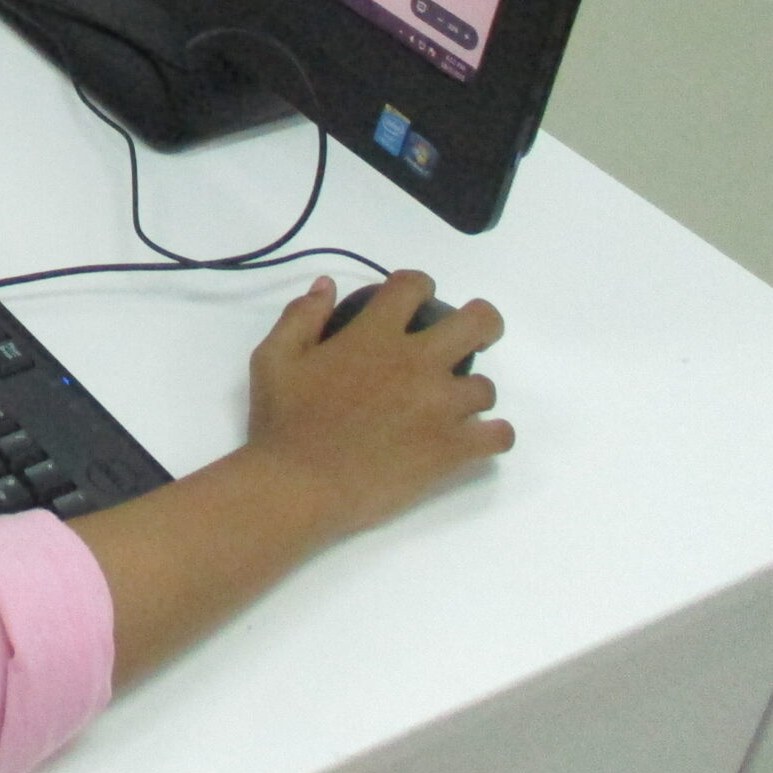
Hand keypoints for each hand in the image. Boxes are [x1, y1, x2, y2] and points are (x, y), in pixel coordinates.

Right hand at [240, 270, 510, 543]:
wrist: (300, 485)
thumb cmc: (283, 422)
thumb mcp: (273, 358)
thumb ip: (301, 315)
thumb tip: (328, 286)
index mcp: (374, 335)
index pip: (414, 286)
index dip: (419, 286)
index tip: (415, 302)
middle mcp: (418, 362)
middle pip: (478, 322)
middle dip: (482, 324)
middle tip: (468, 341)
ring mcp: (441, 407)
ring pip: (487, 387)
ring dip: (469, 393)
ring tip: (448, 408)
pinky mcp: (453, 449)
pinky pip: (499, 436)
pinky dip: (492, 436)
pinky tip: (471, 439)